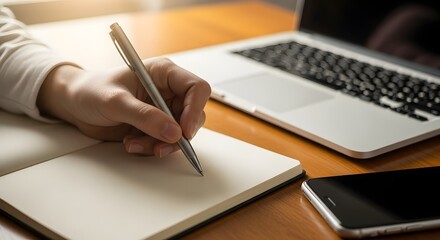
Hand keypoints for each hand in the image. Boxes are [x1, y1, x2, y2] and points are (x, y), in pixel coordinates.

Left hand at [37, 58, 210, 156]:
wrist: (74, 104)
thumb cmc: (91, 91)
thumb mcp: (115, 101)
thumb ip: (144, 116)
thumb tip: (173, 132)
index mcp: (163, 73)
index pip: (196, 88)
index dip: (195, 109)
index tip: (184, 130)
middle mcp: (167, 91)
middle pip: (193, 114)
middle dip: (178, 134)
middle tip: (160, 146)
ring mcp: (162, 110)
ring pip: (180, 133)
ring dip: (161, 144)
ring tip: (135, 144)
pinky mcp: (155, 126)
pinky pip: (165, 142)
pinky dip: (151, 148)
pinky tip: (131, 143)